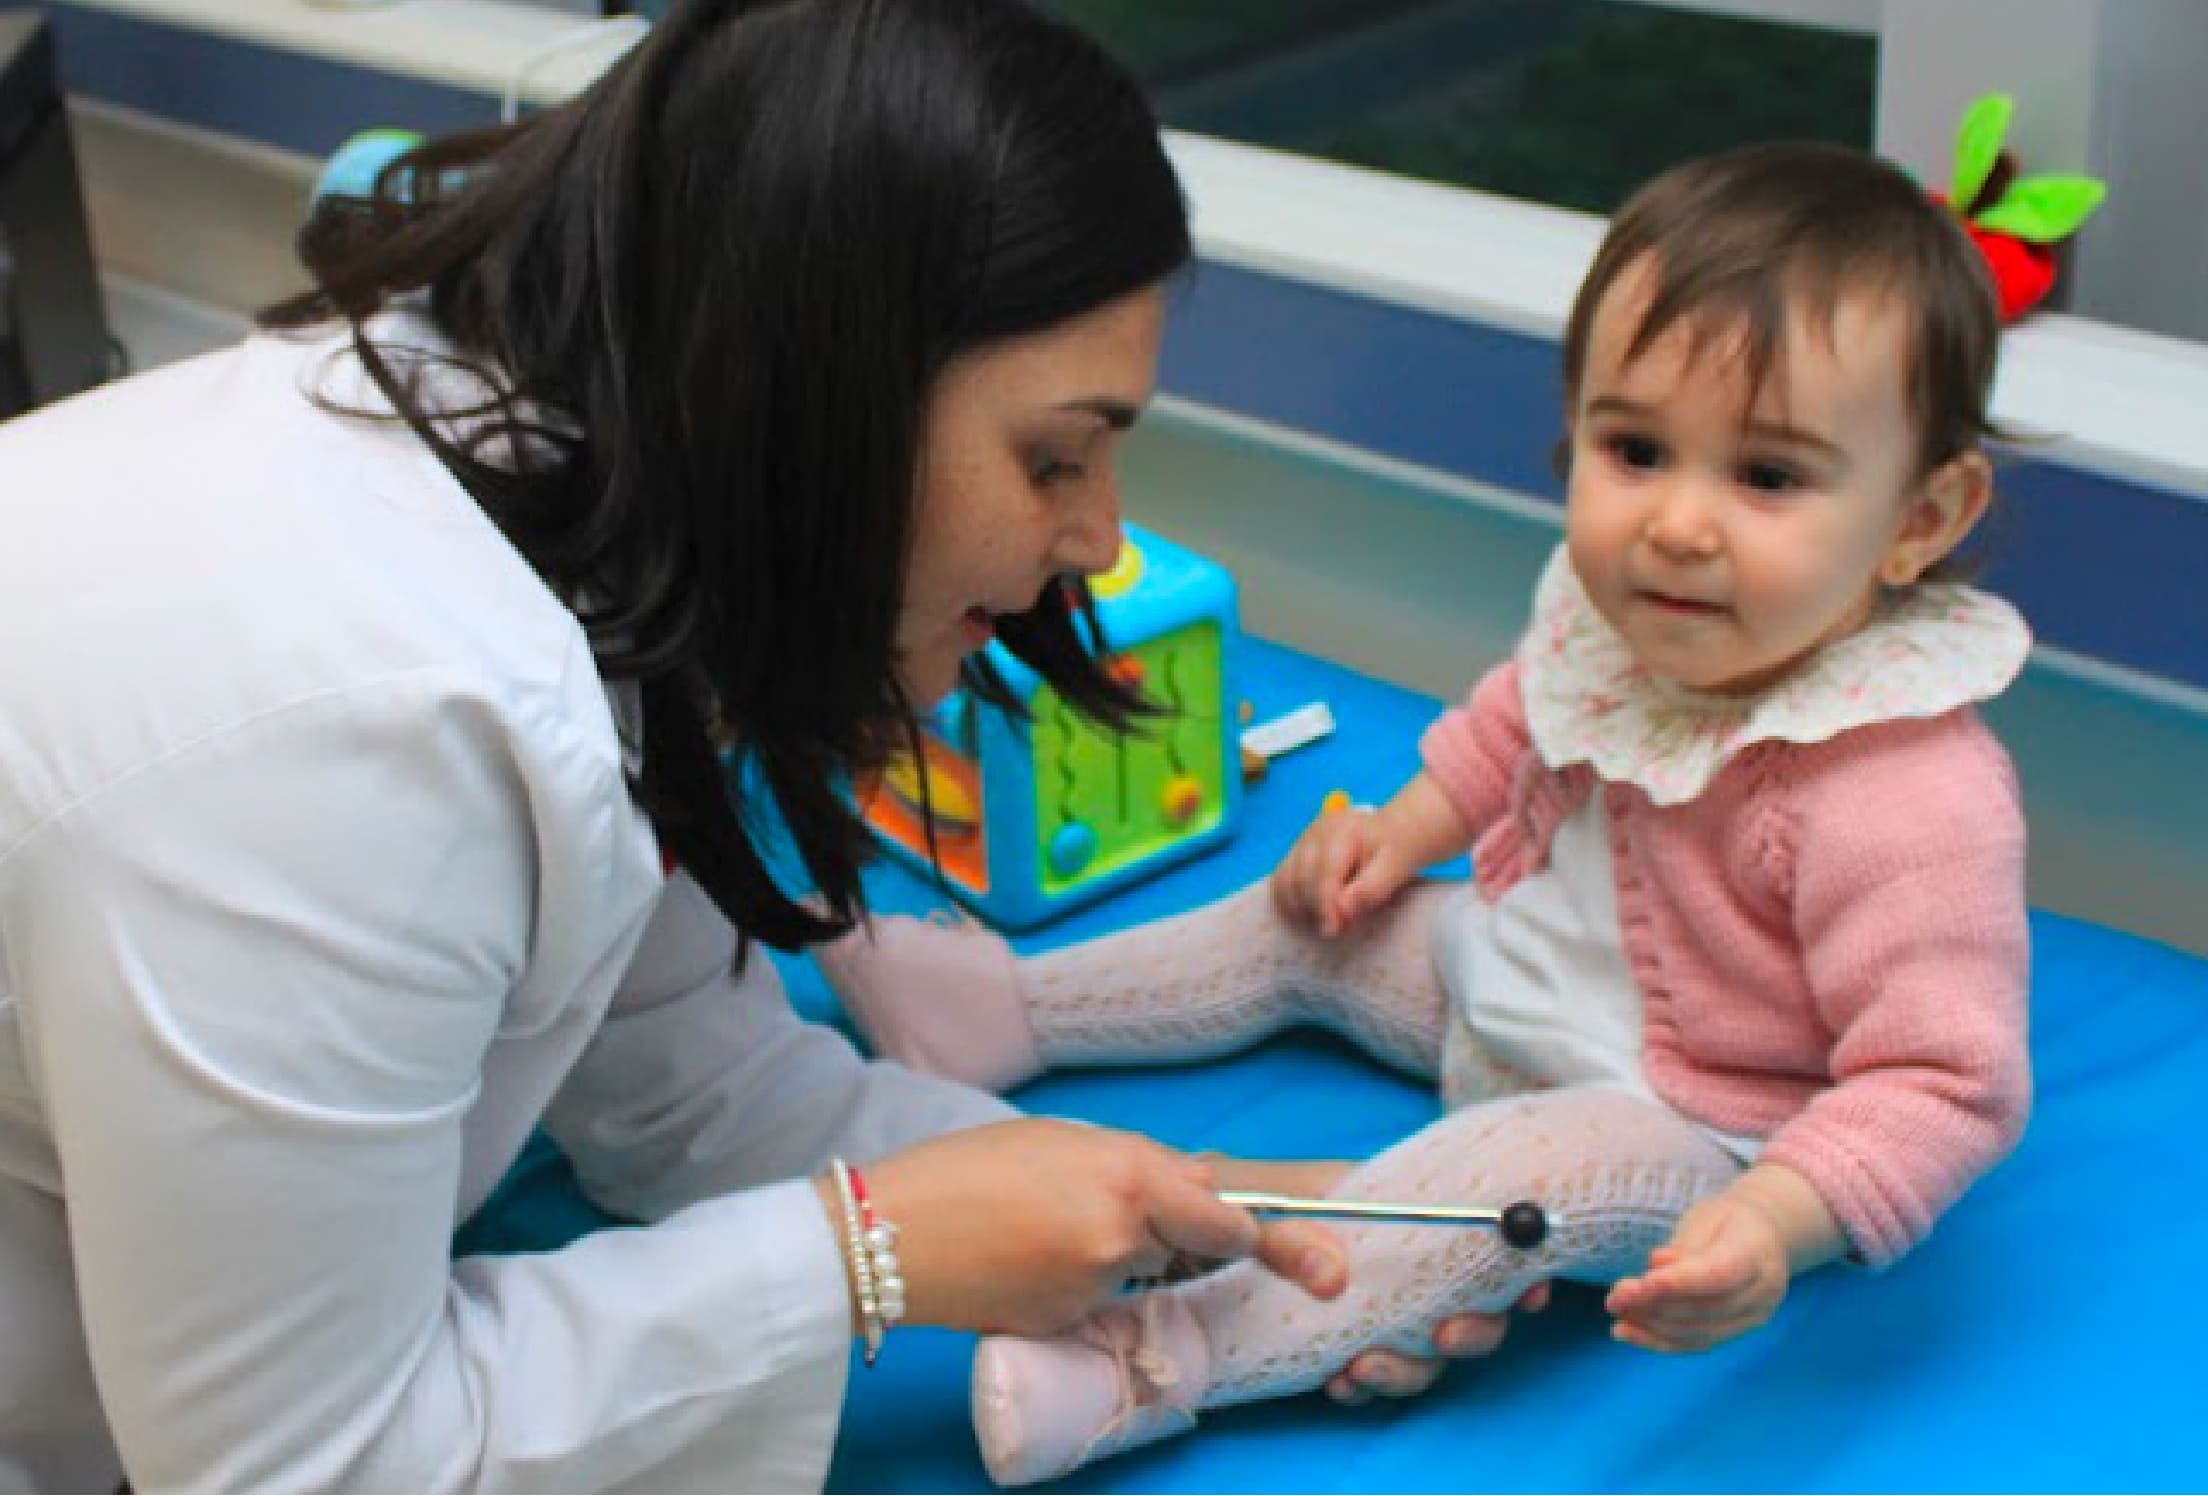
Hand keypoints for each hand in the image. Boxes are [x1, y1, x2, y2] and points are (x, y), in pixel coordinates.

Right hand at [847, 1119, 1341, 1338]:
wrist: (889, 1234)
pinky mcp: (1067, 1324)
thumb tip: (1191, 1187)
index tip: (1330, 1261)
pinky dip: (1078, 1282)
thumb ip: (1133, 1166)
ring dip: (1119, 1253)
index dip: (1276, 1235)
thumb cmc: (970, 1169)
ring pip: (1141, 1271)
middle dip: (1176, 1233)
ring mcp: (1095, 1289)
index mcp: (1129, 1176)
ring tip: (1040, 1224)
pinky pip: (1100, 1301)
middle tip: (1109, 1215)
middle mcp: (1124, 1237)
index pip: (1228, 1216)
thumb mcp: (1063, 1143)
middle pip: (1190, 1245)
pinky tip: (1024, 1258)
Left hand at [1206, 1156, 1550, 1404]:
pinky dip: (1363, 1385)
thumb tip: (1336, 1277)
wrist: (1162, 1231)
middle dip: (1470, 1329)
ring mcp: (1358, 1304)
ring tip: (1363, 1372)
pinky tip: (1339, 1385)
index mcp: (1374, 1204)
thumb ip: (1286, 1233)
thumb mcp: (1243, 1201)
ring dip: (1408, 1367)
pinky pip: (1371, 1371)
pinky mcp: (1331, 1341)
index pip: (1459, 1227)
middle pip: (1458, 1299)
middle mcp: (1378, 1255)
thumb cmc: (1206, 1198)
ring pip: (1420, 1347)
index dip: (1505, 1262)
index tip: (1532, 1288)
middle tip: (1443, 1338)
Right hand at [1271, 808, 1415, 937]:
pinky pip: (1281, 880)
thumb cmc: (1396, 850)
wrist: (1393, 834)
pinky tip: (1304, 918)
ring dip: (1298, 909)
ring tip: (1321, 925)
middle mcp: (1315, 833)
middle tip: (1333, 932)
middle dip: (1314, 909)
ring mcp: (1302, 842)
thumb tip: (1343, 909)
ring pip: (1285, 880)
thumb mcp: (1397, 867)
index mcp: (1341, 830)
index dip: (1325, 904)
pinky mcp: (1296, 853)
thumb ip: (1372, 888)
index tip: (1334, 930)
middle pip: (1300, 877)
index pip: (1324, 871)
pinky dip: (1288, 902)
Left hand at [1604, 1194, 1789, 1353]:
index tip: (1641, 1285)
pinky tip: (1627, 1332)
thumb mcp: (1708, 1217)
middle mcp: (1762, 1293)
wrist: (1764, 1236)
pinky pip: (1697, 1344)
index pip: (1718, 1275)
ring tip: (1618, 1312)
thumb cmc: (1728, 1220)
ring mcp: (1753, 1317)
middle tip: (1615, 1298)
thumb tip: (1656, 1267)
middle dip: (1654, 1306)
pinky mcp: (1737, 1332)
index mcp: (1757, 1254)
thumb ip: (1684, 1246)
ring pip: (1699, 1333)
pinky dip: (1659, 1341)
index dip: (1679, 1284)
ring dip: (1652, 1326)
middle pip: (1705, 1309)